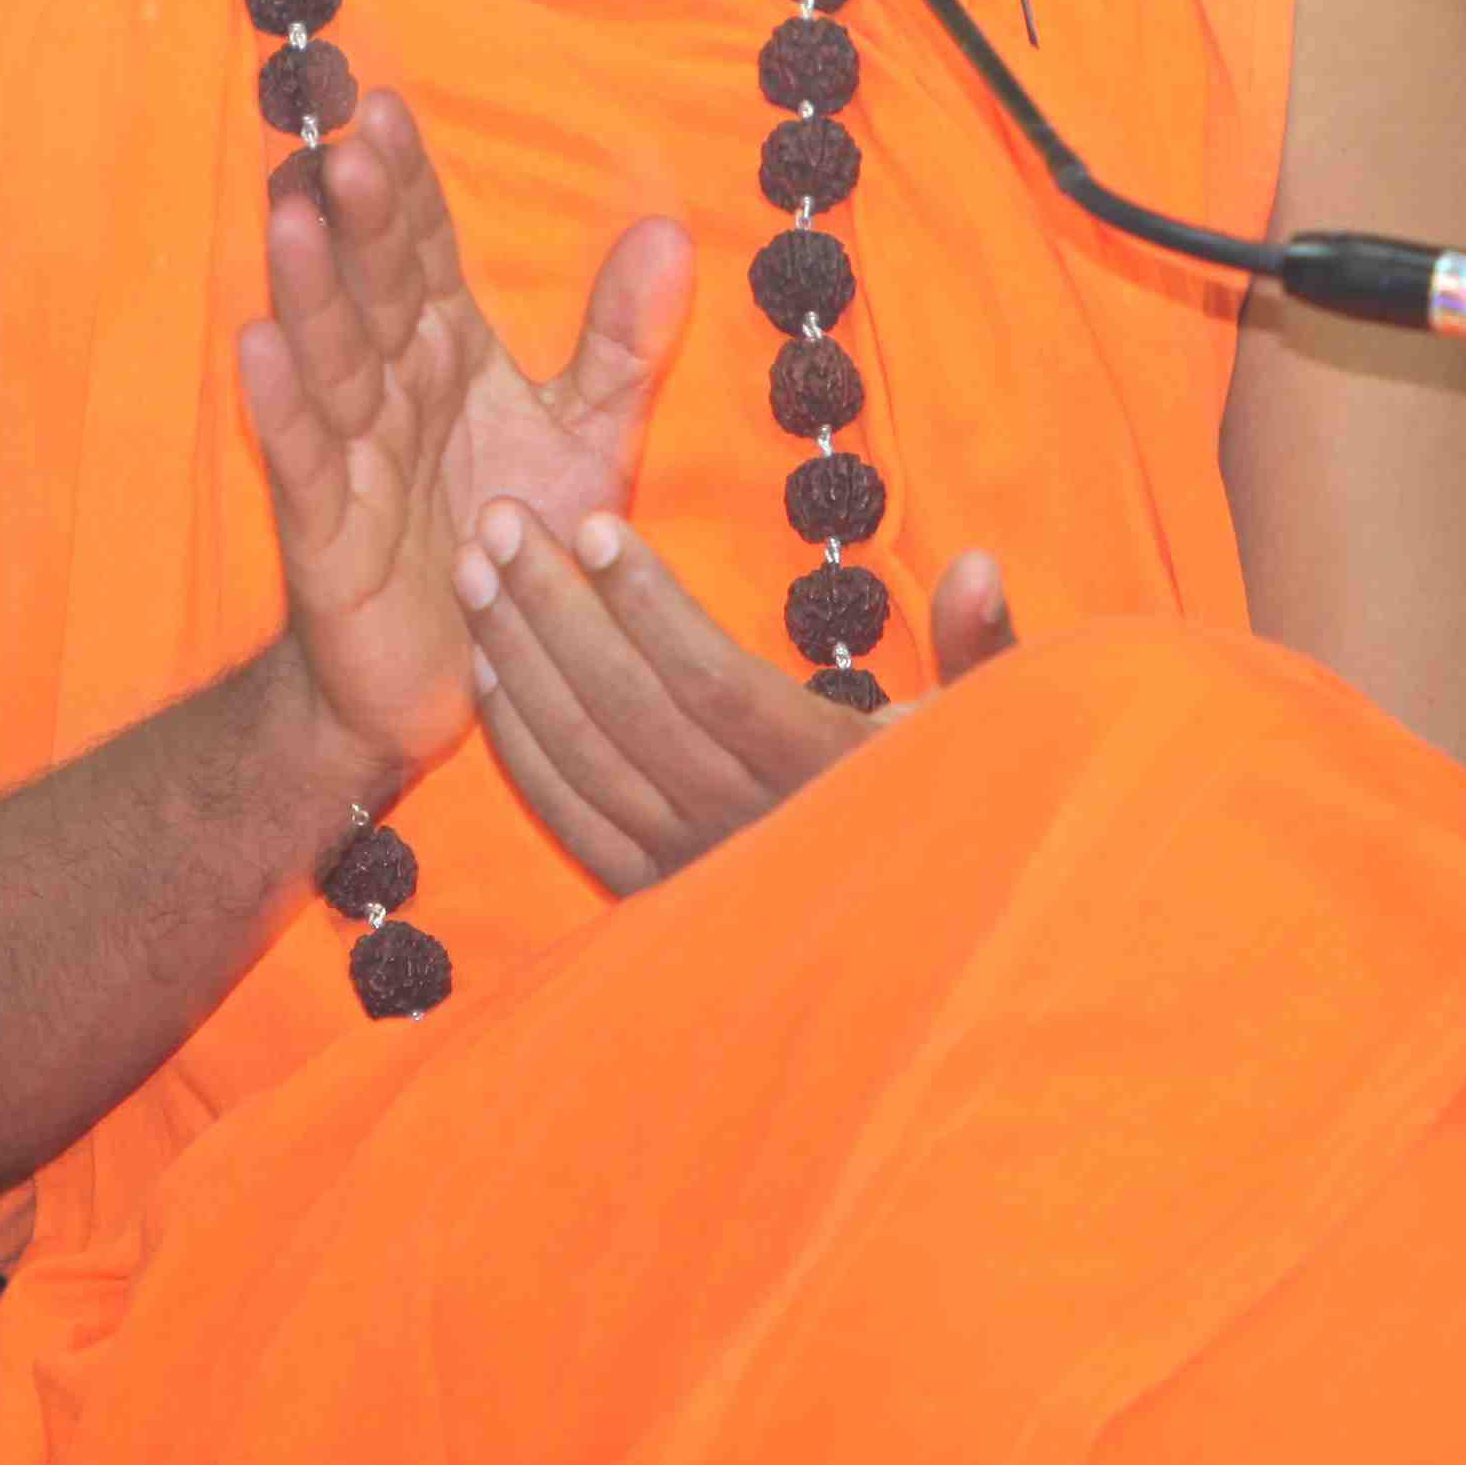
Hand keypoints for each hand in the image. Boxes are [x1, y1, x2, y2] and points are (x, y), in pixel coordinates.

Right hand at [238, 90, 689, 788]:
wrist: (465, 674)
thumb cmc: (517, 541)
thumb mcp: (588, 437)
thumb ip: (621, 342)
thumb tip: (671, 233)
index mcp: (446, 352)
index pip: (423, 251)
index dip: (410, 186)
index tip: (390, 109)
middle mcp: (390, 388)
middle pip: (372, 289)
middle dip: (360, 220)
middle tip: (345, 145)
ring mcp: (351, 454)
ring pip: (329, 358)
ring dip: (309, 290)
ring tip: (293, 217)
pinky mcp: (325, 529)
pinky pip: (302, 458)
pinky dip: (279, 404)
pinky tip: (257, 344)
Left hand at [462, 520, 1023, 892]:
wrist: (919, 944)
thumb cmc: (955, 803)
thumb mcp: (988, 728)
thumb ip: (983, 645)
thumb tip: (980, 563)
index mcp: (830, 777)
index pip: (717, 685)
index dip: (652, 606)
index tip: (599, 525)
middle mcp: (754, 829)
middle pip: (631, 711)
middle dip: (555, 609)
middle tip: (502, 520)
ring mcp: (696, 870)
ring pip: (586, 759)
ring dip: (520, 660)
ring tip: (477, 569)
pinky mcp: (655, 898)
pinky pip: (570, 818)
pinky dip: (519, 745)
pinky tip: (486, 670)